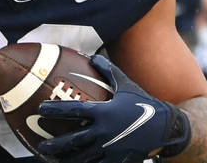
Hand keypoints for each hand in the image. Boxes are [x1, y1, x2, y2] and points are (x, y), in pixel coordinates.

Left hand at [37, 55, 190, 162]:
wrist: (166, 128)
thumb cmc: (142, 102)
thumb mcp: (126, 84)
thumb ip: (108, 70)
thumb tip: (92, 55)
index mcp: (104, 112)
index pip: (74, 110)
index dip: (56, 110)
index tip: (40, 109)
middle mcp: (105, 132)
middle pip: (74, 141)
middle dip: (56, 144)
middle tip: (42, 145)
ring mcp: (111, 149)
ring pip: (83, 159)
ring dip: (66, 160)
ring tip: (53, 161)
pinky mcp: (118, 161)